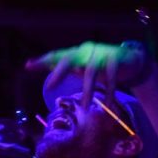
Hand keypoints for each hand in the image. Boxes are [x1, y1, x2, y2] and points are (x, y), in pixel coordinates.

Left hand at [26, 41, 148, 107]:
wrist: (129, 59)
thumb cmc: (97, 65)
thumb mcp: (78, 67)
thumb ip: (59, 68)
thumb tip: (30, 66)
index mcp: (75, 53)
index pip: (56, 55)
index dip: (42, 60)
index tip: (28, 66)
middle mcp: (85, 50)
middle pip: (69, 59)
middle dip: (59, 72)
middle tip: (50, 86)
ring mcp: (101, 53)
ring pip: (90, 73)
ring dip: (87, 92)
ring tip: (84, 107)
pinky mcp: (115, 58)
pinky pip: (110, 78)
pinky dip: (109, 92)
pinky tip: (107, 105)